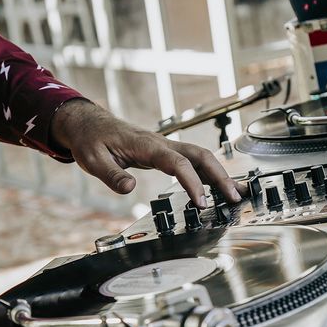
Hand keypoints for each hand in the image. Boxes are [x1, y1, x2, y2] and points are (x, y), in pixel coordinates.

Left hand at [50, 100, 244, 207]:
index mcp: (147, 145)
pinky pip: (193, 161)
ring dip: (220, 175)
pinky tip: (219, 186)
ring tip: (237, 194)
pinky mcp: (165, 152)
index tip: (201, 203)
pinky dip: (209, 173)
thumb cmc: (92, 140)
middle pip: (201, 156)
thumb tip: (129, 189)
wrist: (89, 123)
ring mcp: (166, 147)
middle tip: (235, 197)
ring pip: (201, 157)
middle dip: (221, 176)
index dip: (193, 183)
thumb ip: (111, 175)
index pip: (178, 164)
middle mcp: (162, 144)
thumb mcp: (93, 159)